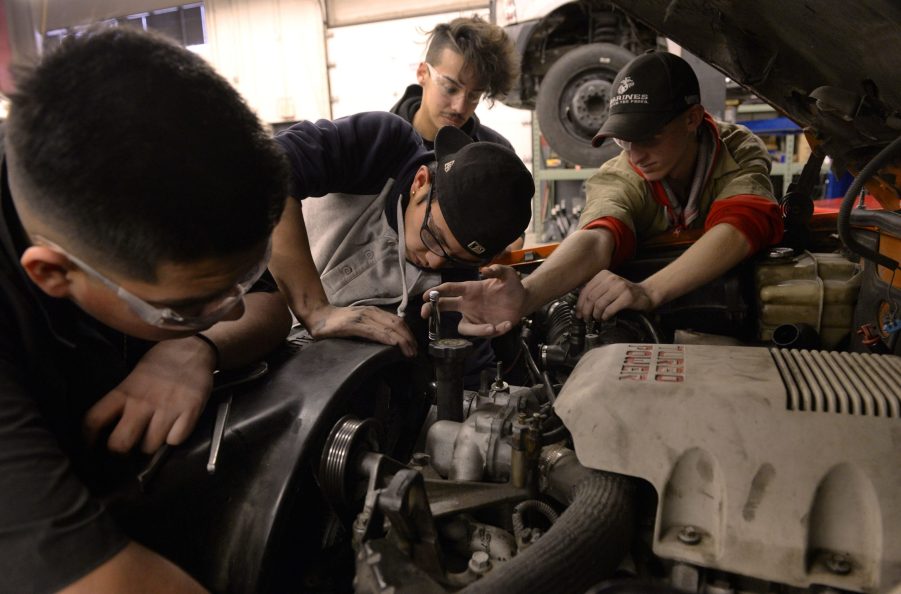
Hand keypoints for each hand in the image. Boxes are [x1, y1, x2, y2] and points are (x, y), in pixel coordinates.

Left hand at [83, 337, 216, 453]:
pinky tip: (175, 427)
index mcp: (124, 392)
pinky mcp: (190, 411)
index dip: (87, 439)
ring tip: (155, 434)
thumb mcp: (133, 378)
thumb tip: (112, 429)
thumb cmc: (161, 363)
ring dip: (151, 445)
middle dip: (121, 451)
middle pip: (120, 444)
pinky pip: (176, 440)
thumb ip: (123, 402)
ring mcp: (167, 408)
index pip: (93, 420)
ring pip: (149, 447)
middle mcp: (142, 402)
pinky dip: (174, 438)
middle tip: (127, 448)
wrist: (192, 347)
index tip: (90, 447)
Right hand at [305, 303, 416, 356]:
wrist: (318, 315)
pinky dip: (388, 338)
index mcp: (373, 312)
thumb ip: (372, 328)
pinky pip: (375, 331)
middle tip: (415, 352)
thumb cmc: (338, 322)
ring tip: (409, 352)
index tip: (414, 346)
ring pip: (389, 327)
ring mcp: (363, 317)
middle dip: (409, 338)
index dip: (408, 333)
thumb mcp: (359, 322)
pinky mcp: (354, 324)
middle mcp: (371, 312)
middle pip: (397, 324)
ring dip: (402, 340)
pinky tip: (395, 344)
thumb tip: (389, 340)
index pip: (397, 321)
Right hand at [421, 265, 524, 336]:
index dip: (435, 292)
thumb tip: (485, 270)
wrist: (522, 300)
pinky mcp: (485, 328)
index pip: (449, 289)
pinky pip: (484, 332)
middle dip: (432, 309)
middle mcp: (468, 304)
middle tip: (424, 314)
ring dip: (476, 330)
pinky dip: (496, 330)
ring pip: (463, 327)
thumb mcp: (507, 274)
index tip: (424, 296)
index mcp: (469, 289)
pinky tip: (506, 323)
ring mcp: (475, 317)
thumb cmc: (510, 286)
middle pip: (445, 307)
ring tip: (491, 327)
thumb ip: (498, 269)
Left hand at [576, 270, 656, 320]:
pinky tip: (605, 318)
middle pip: (591, 297)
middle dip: (586, 311)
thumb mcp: (608, 287)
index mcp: (603, 274)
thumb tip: (580, 305)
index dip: (580, 304)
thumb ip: (595, 291)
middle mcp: (611, 278)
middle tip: (586, 319)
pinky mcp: (627, 296)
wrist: (645, 294)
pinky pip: (610, 309)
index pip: (586, 290)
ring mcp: (620, 287)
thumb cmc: (624, 293)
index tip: (578, 313)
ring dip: (596, 314)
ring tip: (596, 318)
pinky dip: (605, 316)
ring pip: (599, 304)